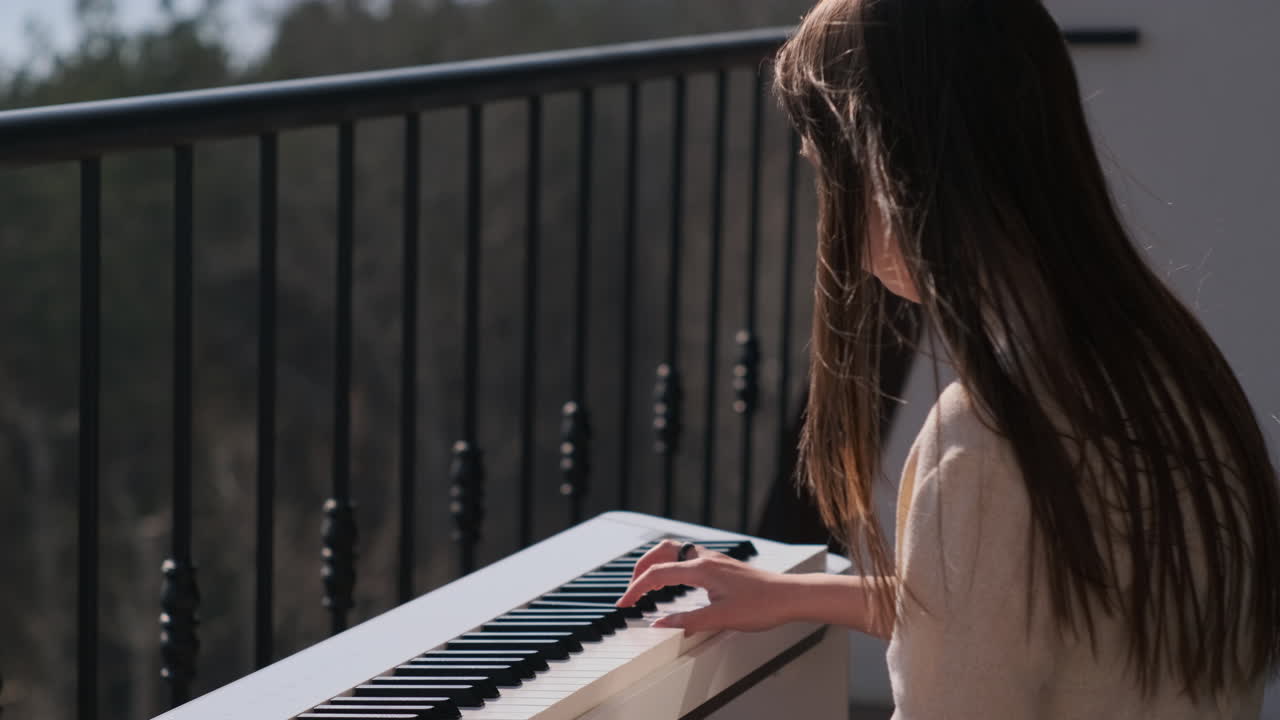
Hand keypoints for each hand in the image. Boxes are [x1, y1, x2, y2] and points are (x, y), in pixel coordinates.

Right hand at [616, 539, 795, 633]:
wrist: (790, 595)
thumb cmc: (762, 605)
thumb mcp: (721, 618)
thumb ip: (687, 621)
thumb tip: (660, 625)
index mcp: (701, 569)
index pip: (658, 574)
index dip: (636, 589)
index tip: (624, 603)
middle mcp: (705, 558)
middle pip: (661, 551)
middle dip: (641, 567)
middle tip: (631, 587)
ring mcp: (714, 559)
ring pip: (675, 550)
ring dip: (657, 562)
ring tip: (648, 582)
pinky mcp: (721, 565)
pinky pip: (688, 557)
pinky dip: (672, 564)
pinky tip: (676, 581)